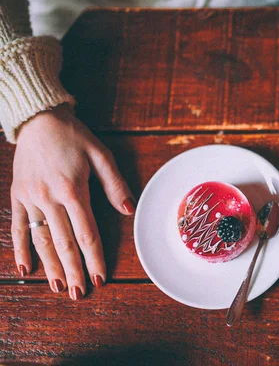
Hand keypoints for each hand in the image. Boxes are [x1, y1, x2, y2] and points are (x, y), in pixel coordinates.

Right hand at [11, 105, 134, 298]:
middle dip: (74, 270)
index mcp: (73, 189)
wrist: (38, 120)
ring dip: (50, 266)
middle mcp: (49, 198)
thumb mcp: (100, 154)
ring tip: (58, 287)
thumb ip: (114, 183)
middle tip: (80, 293)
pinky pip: (17, 227)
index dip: (95, 257)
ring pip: (41, 239)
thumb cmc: (74, 136)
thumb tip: (127, 209)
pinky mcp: (17, 196)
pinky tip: (26, 269)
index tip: (101, 277)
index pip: (87, 233)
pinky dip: (20, 249)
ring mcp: (30, 198)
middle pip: (64, 242)